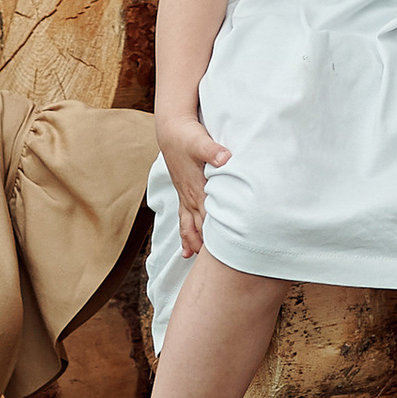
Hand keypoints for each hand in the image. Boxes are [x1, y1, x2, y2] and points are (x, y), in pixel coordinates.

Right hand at [160, 109, 229, 256]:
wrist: (171, 130)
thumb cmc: (187, 136)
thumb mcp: (200, 140)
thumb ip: (213, 151)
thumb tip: (225, 158)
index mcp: (197, 187)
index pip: (208, 216)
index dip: (216, 234)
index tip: (224, 252)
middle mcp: (190, 196)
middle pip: (199, 227)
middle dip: (206, 246)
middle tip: (215, 267)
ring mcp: (185, 196)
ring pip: (189, 226)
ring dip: (194, 243)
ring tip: (197, 261)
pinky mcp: (184, 193)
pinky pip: (184, 220)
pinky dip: (186, 235)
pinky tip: (187, 251)